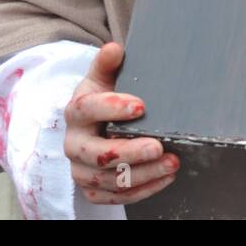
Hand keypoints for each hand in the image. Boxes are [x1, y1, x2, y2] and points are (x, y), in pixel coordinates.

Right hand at [63, 43, 178, 204]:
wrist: (89, 127)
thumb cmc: (100, 100)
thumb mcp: (101, 79)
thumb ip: (106, 64)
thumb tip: (114, 48)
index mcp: (75, 113)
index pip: (87, 109)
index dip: (112, 108)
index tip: (141, 106)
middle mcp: (74, 145)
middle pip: (98, 154)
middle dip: (130, 152)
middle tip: (158, 146)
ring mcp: (81, 171)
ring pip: (110, 180)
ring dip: (144, 174)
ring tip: (171, 162)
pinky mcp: (92, 189)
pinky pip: (115, 197)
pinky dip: (142, 190)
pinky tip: (164, 177)